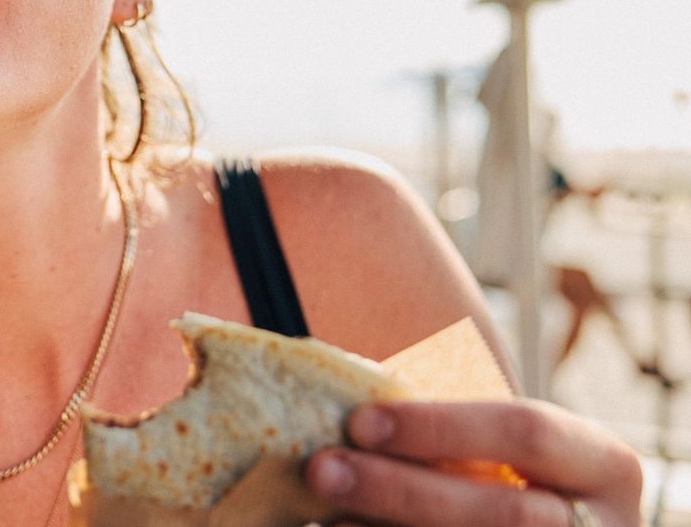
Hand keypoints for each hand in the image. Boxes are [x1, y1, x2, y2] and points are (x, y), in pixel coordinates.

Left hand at [303, 400, 641, 525]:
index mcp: (602, 466)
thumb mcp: (497, 442)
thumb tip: (345, 408)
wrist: (540, 523)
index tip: (360, 420)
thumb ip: (446, 428)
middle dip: (401, 491)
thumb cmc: (504, 472)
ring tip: (323, 516)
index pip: (527, 432)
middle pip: (501, 513)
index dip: (441, 426)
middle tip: (321, 468)